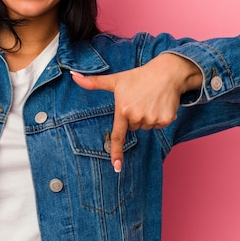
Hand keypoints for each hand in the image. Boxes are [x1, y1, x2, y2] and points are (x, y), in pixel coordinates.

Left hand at [71, 53, 201, 171]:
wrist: (167, 72)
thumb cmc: (138, 76)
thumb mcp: (115, 80)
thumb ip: (93, 82)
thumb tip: (73, 75)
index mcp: (123, 109)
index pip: (118, 136)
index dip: (116, 152)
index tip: (116, 167)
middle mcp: (137, 117)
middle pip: (133, 127)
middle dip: (134, 117)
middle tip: (138, 100)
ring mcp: (152, 119)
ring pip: (145, 127)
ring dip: (146, 117)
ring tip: (149, 100)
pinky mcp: (166, 120)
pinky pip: (158, 126)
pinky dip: (159, 117)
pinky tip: (159, 103)